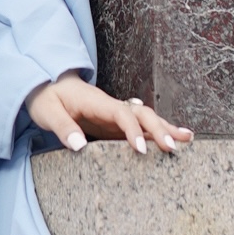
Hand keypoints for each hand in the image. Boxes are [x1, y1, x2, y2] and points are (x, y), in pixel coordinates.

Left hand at [25, 73, 190, 158]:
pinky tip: (173, 138)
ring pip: (146, 117)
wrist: (46, 83)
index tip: (140, 151)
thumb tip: (79, 146)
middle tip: (174, 148)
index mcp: (97, 102)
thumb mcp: (48, 112)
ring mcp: (115, 113)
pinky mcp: (114, 122)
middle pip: (142, 114)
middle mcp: (111, 105)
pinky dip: (157, 131)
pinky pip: (140, 125)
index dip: (133, 131)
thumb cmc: (47, 98)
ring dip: (166, 127)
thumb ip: (62, 128)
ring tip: (188, 139)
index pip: (121, 114)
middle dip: (159, 129)